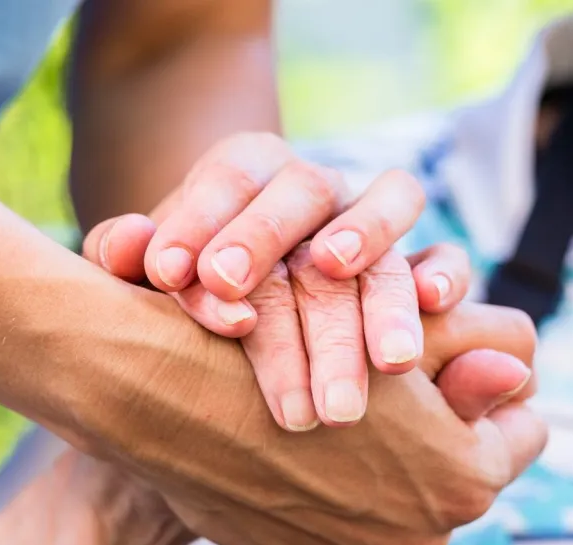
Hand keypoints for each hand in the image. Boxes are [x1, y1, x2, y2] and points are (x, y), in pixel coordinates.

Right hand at [78, 244, 546, 544]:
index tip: (468, 367)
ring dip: (380, 474)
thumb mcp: (390, 339)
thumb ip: (473, 362)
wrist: (173, 394)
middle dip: (437, 439)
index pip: (524, 432)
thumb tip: (521, 374)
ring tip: (338, 420)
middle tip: (399, 391)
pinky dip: (325, 505)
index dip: (496, 390)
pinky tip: (293, 458)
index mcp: (464, 480)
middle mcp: (421, 538)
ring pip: (394, 509)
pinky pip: (338, 536)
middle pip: (457, 478)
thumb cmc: (290, 344)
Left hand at [82, 132, 468, 429]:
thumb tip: (129, 250)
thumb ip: (128, 255)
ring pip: (385, 222)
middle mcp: (315, 186)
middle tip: (238, 315)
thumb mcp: (153, 268)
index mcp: (250, 169)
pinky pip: (444, 255)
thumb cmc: (192, 284)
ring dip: (373, 285)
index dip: (203, 220)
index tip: (176, 278)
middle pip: (301, 194)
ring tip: (370, 348)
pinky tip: (432, 306)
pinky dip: (444, 274)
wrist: (245, 299)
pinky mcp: (416, 262)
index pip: (230, 176)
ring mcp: (370, 219)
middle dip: (269, 247)